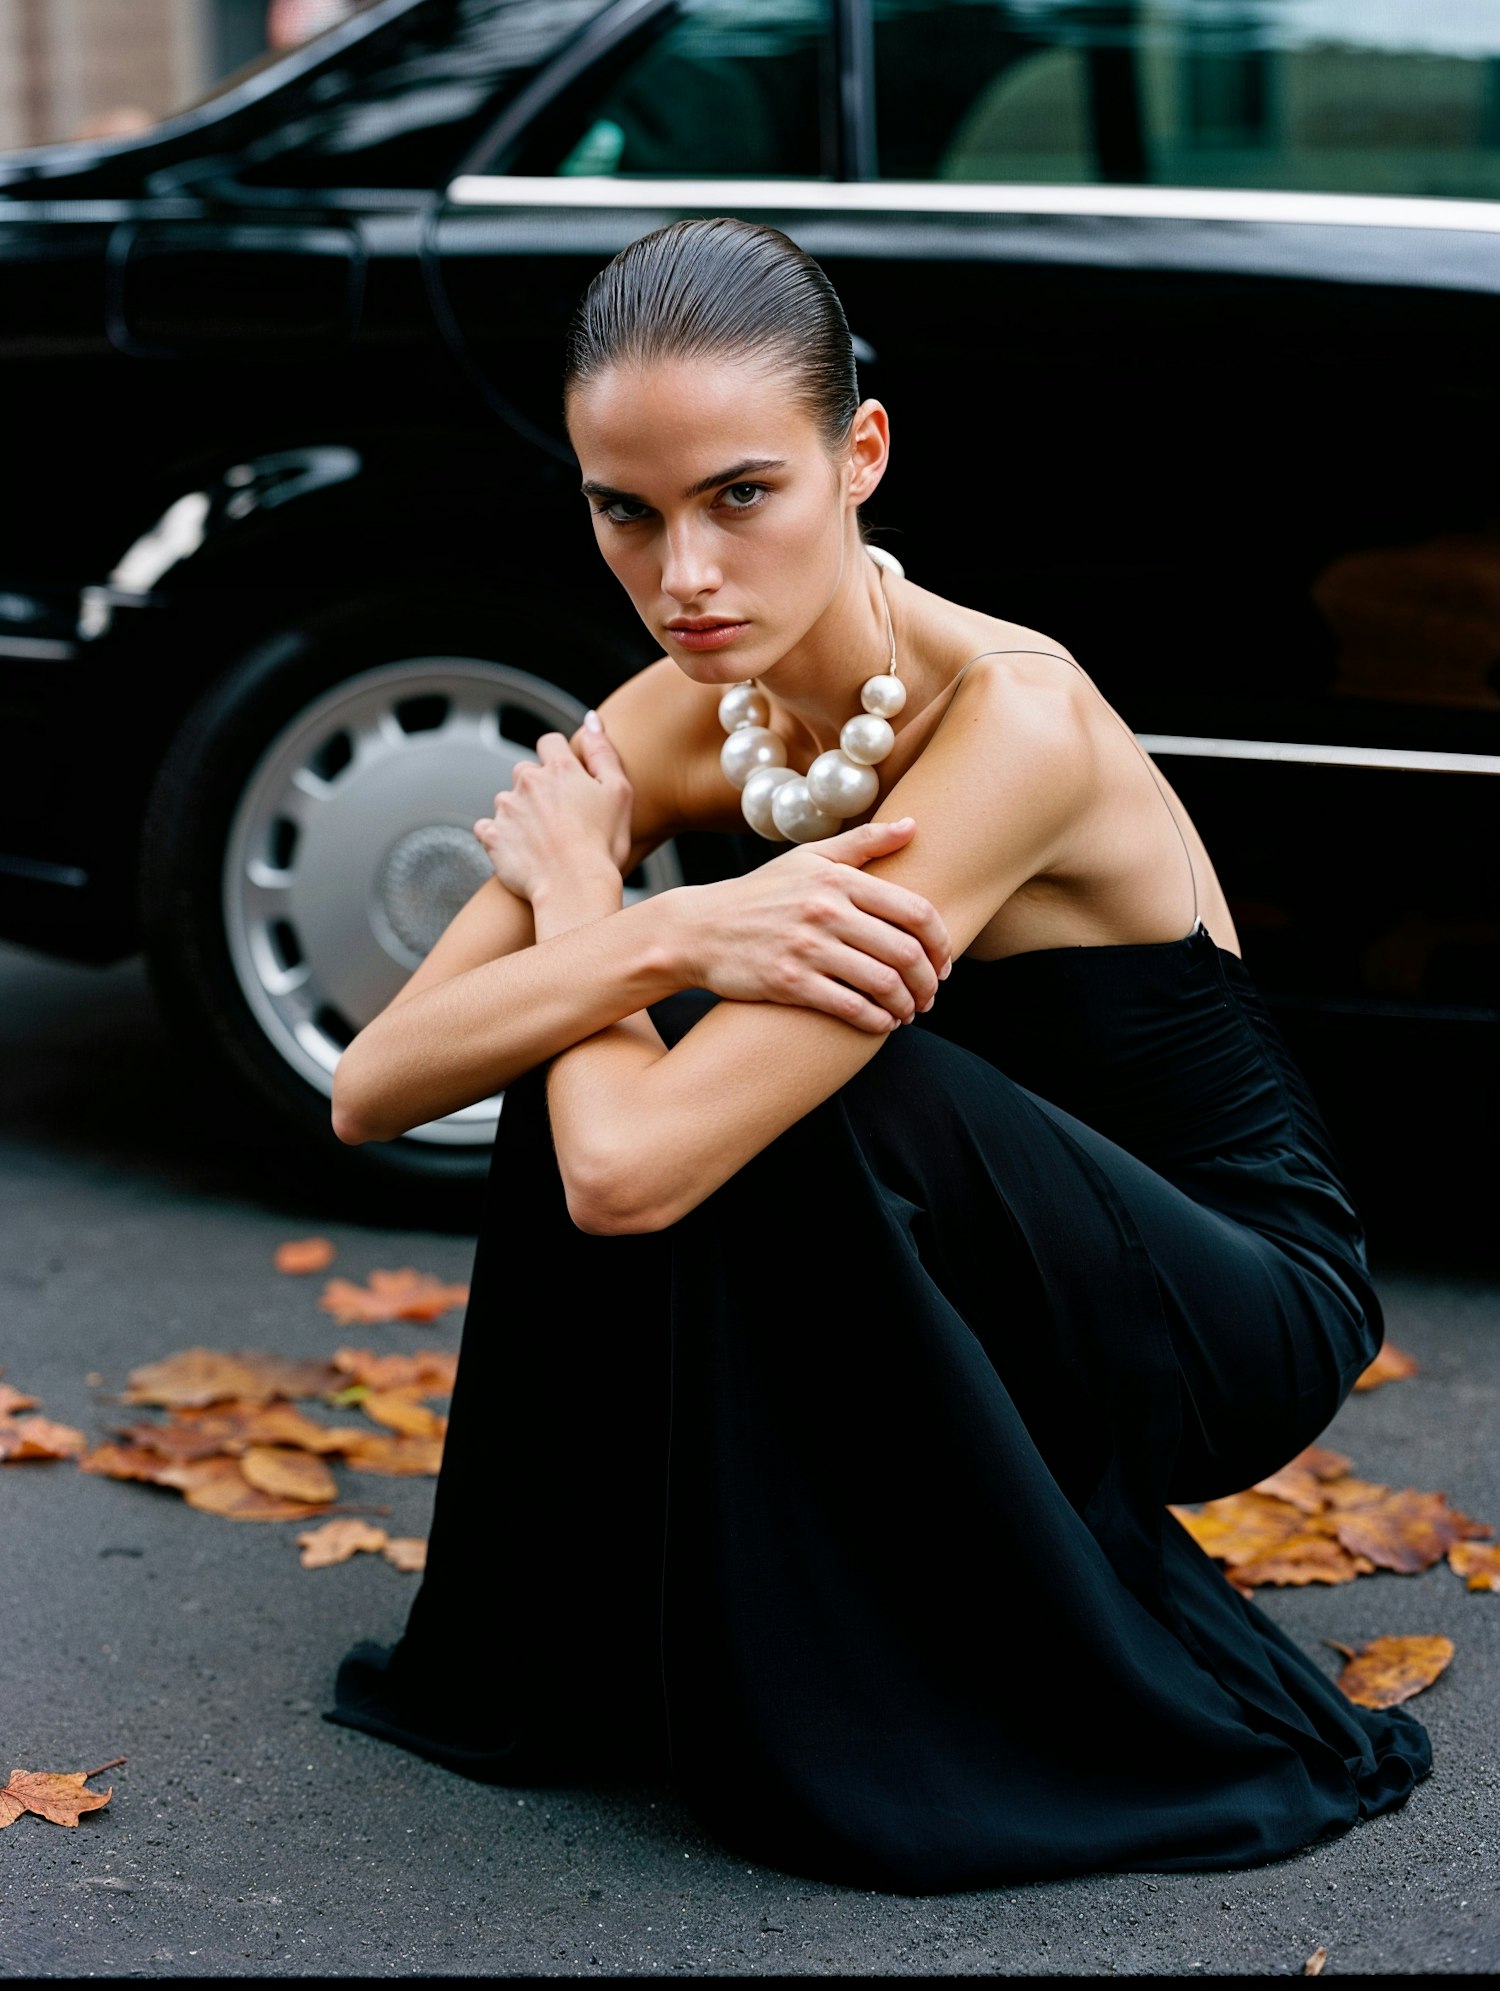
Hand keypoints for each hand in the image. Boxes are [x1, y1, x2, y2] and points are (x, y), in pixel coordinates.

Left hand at [473, 711, 633, 904]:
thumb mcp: (619, 793)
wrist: (574, 890)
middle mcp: (528, 781)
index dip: (558, 760)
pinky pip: (488, 827)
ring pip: (508, 800)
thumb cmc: (603, 846)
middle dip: (538, 788)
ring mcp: (507, 809)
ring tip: (543, 840)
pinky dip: (500, 836)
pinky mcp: (492, 836)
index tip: (568, 782)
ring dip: (520, 813)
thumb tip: (591, 719)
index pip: (549, 743)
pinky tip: (520, 851)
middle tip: (559, 818)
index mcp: (560, 769)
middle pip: (526, 771)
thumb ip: (602, 751)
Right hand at [681, 818, 950, 1032]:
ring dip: (906, 1003)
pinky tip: (882, 1023)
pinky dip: (876, 1021)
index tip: (943, 960)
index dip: (941, 941)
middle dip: (928, 980)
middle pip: (905, 951)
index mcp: (838, 879)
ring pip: (882, 983)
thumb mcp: (807, 858)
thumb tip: (913, 825)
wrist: (699, 929)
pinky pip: (850, 1007)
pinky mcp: (789, 982)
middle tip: (930, 994)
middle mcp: (826, 910)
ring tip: (909, 1011)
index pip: (915, 910)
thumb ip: (863, 843)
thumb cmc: (760, 894)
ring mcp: (807, 947)